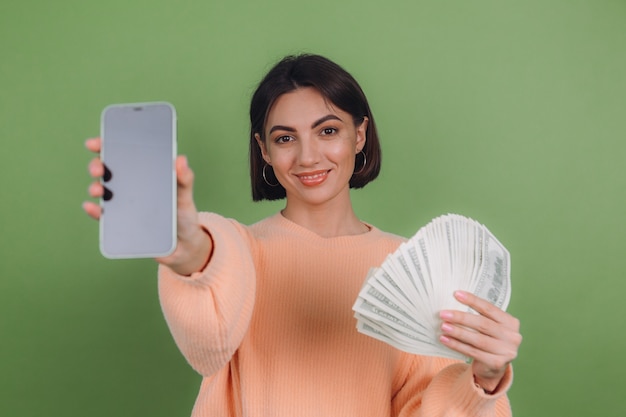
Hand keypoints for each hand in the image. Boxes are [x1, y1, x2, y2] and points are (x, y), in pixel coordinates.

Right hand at [82, 138, 211, 274]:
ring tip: (99, 191)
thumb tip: (181, 159)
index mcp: (144, 173)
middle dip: (96, 166)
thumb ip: (184, 178)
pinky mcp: (120, 222)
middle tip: (98, 169)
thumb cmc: (183, 213)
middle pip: (107, 170)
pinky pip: (103, 216)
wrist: (183, 243)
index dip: (107, 145)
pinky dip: (95, 212)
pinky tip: (93, 208)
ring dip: (94, 188)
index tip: (95, 143)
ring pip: (101, 191)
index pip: (122, 154)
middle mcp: (130, 185)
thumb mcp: (185, 194)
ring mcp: (123, 203)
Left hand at [439, 291, 521, 391]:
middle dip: (461, 318)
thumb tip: (455, 300)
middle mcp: (512, 336)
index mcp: (511, 322)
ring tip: (443, 326)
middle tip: (444, 314)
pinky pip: (473, 352)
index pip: (489, 308)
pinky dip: (457, 345)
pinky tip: (445, 340)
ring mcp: (506, 351)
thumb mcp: (489, 326)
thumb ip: (479, 315)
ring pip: (477, 339)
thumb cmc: (488, 340)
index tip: (456, 294)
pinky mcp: (497, 363)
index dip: (472, 301)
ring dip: (458, 332)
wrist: (493, 367)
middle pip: (482, 324)